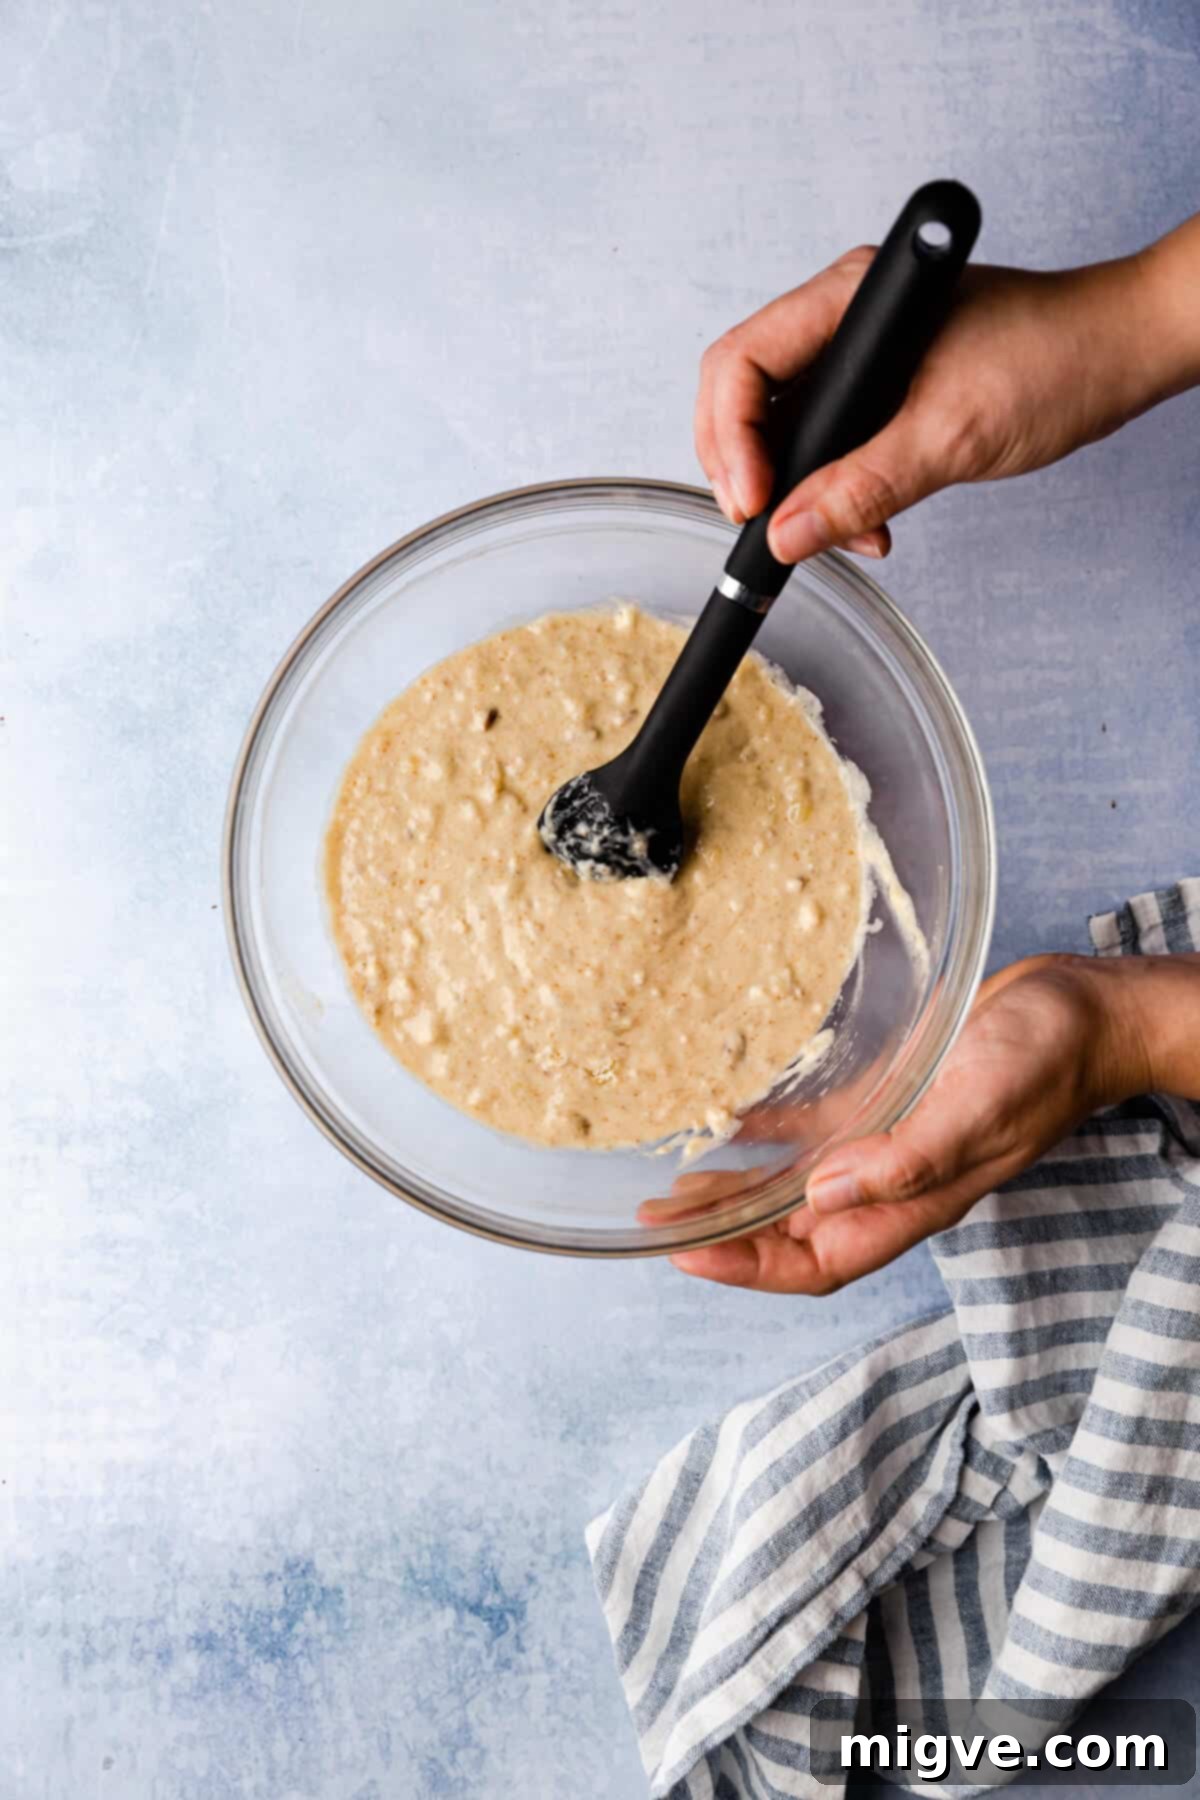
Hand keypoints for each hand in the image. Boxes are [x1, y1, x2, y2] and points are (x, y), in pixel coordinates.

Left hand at [670, 953, 1168, 1295]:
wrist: (1085, 1010)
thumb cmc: (1044, 1060)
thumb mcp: (979, 1108)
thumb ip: (909, 1160)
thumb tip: (824, 1197)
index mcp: (913, 1201)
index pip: (817, 1260)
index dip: (749, 1266)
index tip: (683, 1252)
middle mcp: (891, 1182)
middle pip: (791, 1231)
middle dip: (722, 1233)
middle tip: (653, 1217)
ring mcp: (888, 1142)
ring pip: (794, 1186)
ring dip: (735, 1189)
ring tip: (671, 1183)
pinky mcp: (887, 1099)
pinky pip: (813, 1129)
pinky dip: (767, 1132)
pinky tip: (725, 1119)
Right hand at [694, 214, 1199, 562]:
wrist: (1117, 354)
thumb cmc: (1055, 359)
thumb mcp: (950, 436)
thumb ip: (861, 487)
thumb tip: (787, 534)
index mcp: (849, 300)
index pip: (741, 362)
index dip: (732, 439)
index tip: (753, 503)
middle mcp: (843, 316)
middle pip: (744, 393)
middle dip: (748, 469)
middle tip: (768, 527)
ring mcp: (858, 350)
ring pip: (782, 425)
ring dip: (794, 489)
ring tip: (835, 532)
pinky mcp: (879, 383)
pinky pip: (825, 439)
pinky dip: (830, 487)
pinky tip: (863, 521)